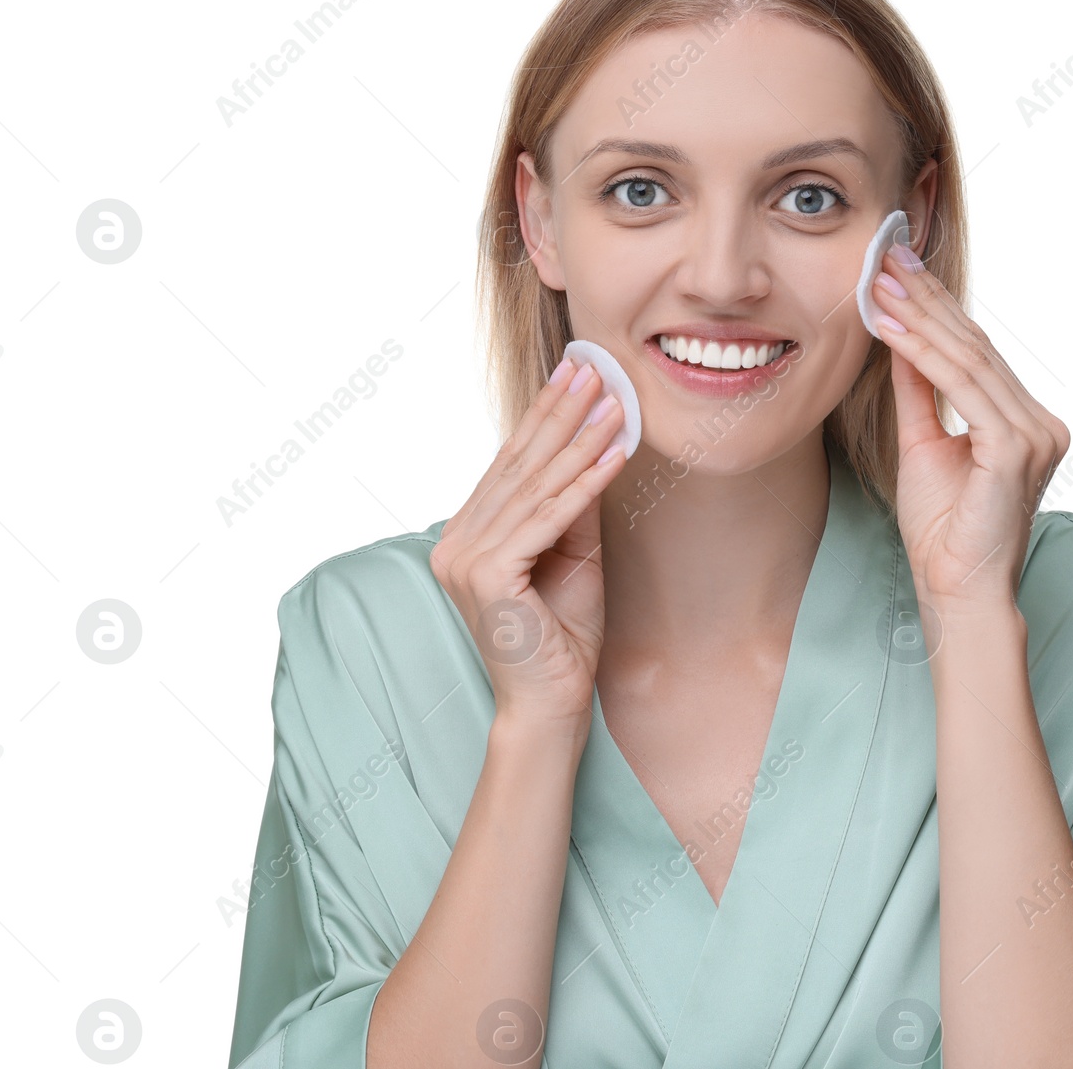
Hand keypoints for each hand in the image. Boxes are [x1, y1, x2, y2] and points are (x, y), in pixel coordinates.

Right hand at [428, 360, 628, 735]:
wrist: (551, 704)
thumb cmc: (562, 638)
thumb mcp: (573, 556)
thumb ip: (573, 507)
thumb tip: (596, 446)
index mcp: (467, 535)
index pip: (510, 463)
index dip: (544, 415)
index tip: (575, 374)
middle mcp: (457, 542)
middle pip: (519, 464)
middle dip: (561, 412)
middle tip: (594, 368)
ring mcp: (465, 559)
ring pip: (536, 486)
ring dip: (581, 439)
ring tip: (614, 402)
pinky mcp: (487, 575)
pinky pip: (548, 519)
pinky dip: (586, 484)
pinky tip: (615, 455)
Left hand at [870, 243, 1070, 617]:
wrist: (957, 590)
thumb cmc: (943, 530)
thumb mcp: (923, 445)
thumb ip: (920, 393)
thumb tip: (902, 340)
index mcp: (1024, 422)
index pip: (975, 352)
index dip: (936, 307)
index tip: (897, 268)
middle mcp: (1039, 422)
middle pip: (975, 345)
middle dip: (926, 297)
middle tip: (886, 254)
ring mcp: (1035, 434)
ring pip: (969, 359)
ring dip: (920, 316)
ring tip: (880, 282)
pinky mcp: (1016, 448)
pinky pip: (964, 387)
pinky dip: (924, 354)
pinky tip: (892, 328)